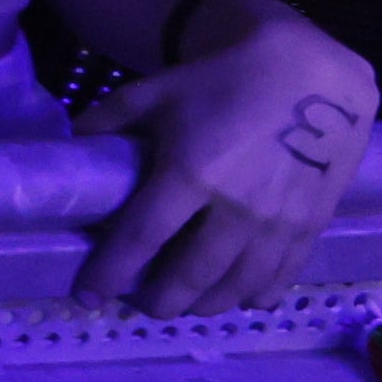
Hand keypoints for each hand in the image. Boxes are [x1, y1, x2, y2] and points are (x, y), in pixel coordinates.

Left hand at [77, 2, 371, 314]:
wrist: (309, 76)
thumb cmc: (221, 82)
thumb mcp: (153, 93)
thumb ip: (107, 121)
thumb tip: (71, 147)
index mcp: (189, 173)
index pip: (141, 237)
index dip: (111, 272)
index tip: (88, 296)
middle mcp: (236, 207)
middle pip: (191, 275)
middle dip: (160, 300)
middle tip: (141, 304)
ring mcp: (278, 222)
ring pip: (237, 286)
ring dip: (205, 305)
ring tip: (183, 305)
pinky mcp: (311, 226)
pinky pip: (280, 277)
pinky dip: (254, 295)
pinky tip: (237, 298)